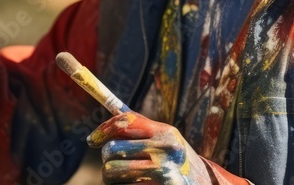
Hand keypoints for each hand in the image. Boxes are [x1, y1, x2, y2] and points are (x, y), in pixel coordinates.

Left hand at [88, 110, 215, 184]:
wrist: (202, 184)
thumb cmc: (175, 161)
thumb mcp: (165, 140)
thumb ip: (142, 128)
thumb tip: (111, 115)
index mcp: (164, 131)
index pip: (126, 121)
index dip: (104, 129)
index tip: (92, 140)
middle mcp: (165, 148)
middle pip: (112, 149)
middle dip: (108, 159)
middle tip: (115, 164)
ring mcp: (163, 170)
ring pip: (111, 171)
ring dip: (112, 178)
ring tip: (125, 178)